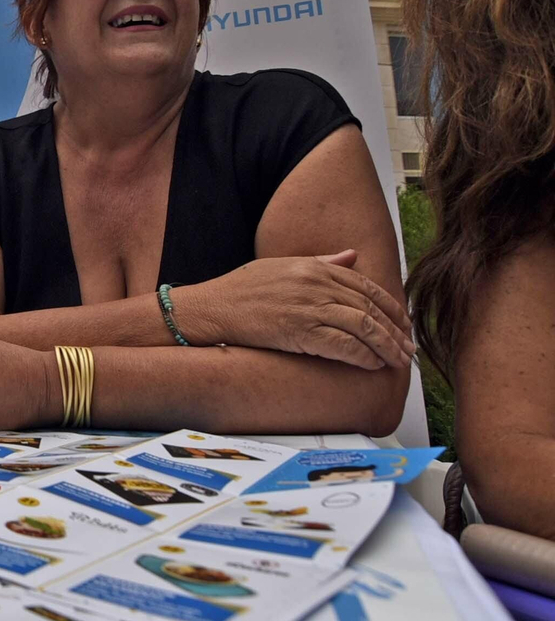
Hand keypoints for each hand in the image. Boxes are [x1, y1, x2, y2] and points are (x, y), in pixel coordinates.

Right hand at [178, 251, 414, 369]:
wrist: (211, 307)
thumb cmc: (241, 290)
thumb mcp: (282, 266)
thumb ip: (322, 262)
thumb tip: (352, 256)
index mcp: (314, 267)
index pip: (366, 286)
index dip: (391, 307)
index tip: (404, 323)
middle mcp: (316, 284)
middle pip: (370, 308)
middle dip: (395, 330)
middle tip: (408, 348)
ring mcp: (309, 306)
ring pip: (363, 326)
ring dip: (386, 347)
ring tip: (398, 361)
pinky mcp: (299, 331)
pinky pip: (343, 345)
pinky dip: (362, 355)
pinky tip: (372, 364)